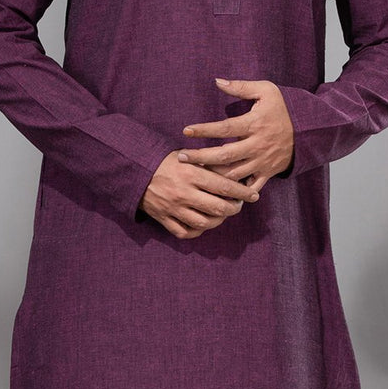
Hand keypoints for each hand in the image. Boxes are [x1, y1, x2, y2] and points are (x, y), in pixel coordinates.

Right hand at [139, 150, 260, 238]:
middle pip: (218, 208)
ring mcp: (173, 208)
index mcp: (191, 174)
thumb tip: (234, 170)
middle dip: (234, 209)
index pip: (224, 186)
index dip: (242, 193)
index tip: (254, 195)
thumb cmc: (165, 161)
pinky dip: (196, 231)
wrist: (134, 170)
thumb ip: (208, 164)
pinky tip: (203, 225)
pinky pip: (184, 232)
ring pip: (204, 223)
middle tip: (239, 205)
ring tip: (223, 215)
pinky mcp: (163, 218)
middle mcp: (184, 193)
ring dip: (218, 221)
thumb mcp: (187, 156)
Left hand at [177, 78, 293, 192]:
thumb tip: (217, 81)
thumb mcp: (266, 90)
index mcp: (254, 124)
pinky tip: (219, 193)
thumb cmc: (284, 107)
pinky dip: (236, 192)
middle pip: (225, 155)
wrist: (310, 129)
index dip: (204, 130)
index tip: (186, 130)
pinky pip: (250, 187)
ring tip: (194, 174)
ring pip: (234, 174)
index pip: (225, 128)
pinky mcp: (268, 172)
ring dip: (213, 176)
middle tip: (181, 157)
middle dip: (201, 157)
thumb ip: (241, 87)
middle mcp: (257, 145)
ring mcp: (262, 161)